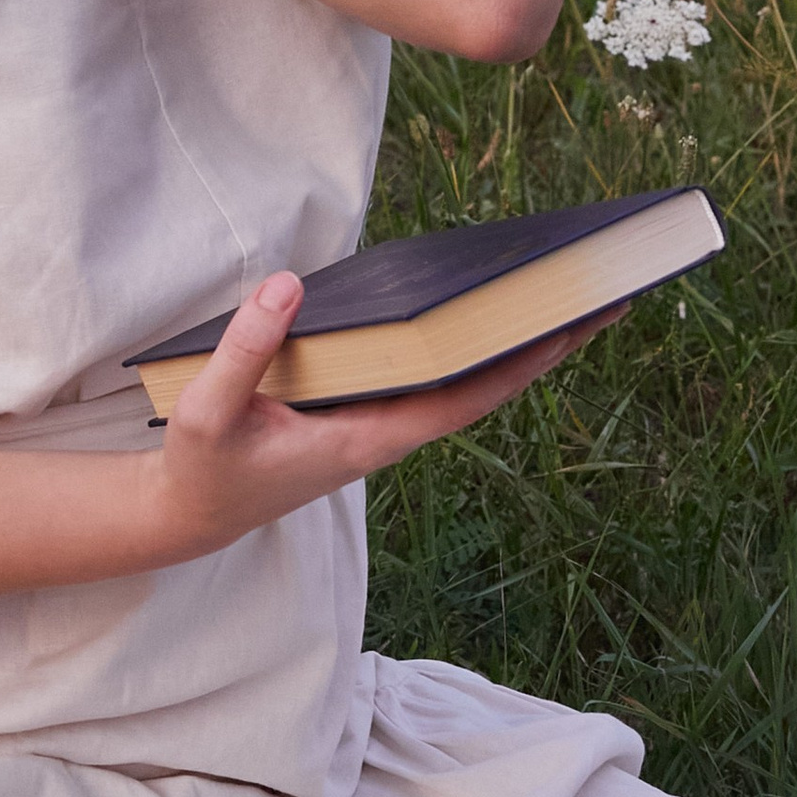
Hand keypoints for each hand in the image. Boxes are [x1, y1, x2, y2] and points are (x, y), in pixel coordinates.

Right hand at [149, 272, 619, 560]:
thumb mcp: (207, 412)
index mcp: (365, 441)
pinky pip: (431, 377)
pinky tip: (483, 311)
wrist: (193, 512)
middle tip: (603, 295)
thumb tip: (287, 284)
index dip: (518, 365)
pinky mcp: (364, 413)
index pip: (460, 401)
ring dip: (512, 343)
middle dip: (542, 345)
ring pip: (461, 383)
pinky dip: (465, 346)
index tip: (569, 328)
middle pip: (482, 388)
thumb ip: (246, 351)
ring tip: (564, 292)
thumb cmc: (203, 468)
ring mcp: (380, 425)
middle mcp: (387, 434)